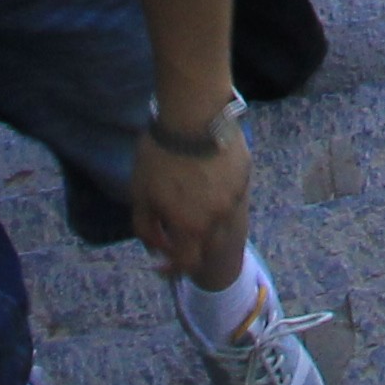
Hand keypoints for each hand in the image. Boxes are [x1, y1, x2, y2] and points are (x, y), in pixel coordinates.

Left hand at [129, 113, 256, 287]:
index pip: (187, 263)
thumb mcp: (141, 194)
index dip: (171, 270)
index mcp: (192, 227)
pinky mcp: (244, 175)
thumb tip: (155, 248)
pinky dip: (218, 198)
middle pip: (209, 247)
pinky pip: (231, 197)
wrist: (194, 115)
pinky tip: (205, 181)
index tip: (160, 266)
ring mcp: (235, 196)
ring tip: (191, 204)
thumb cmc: (161, 156)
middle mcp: (219, 218)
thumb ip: (146, 228)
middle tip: (176, 233)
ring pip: (223, 221)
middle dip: (192, 246)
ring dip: (207, 222)